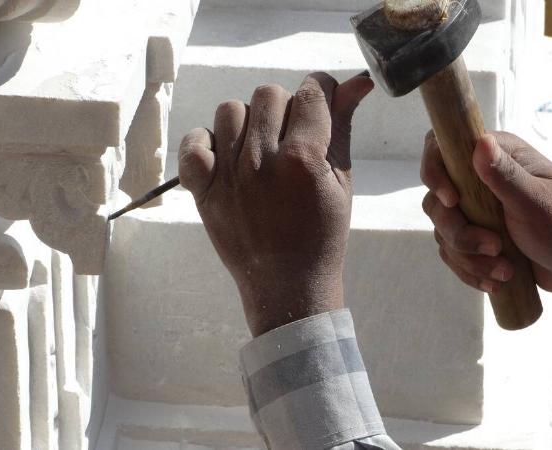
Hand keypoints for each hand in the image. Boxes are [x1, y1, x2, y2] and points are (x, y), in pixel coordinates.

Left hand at [179, 72, 373, 335]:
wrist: (287, 285)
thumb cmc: (323, 234)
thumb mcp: (341, 181)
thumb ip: (342, 127)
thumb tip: (356, 81)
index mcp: (303, 160)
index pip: (310, 92)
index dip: (320, 89)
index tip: (321, 100)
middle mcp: (261, 163)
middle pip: (269, 94)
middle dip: (286, 107)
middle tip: (292, 135)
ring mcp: (227, 176)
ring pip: (231, 110)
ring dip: (249, 122)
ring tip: (260, 148)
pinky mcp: (203, 190)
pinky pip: (194, 140)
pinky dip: (207, 142)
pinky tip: (226, 157)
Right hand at [421, 130, 551, 301]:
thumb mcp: (536, 201)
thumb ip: (506, 175)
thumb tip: (480, 142)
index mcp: (495, 156)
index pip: (442, 149)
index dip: (435, 173)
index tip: (452, 202)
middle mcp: (479, 179)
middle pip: (437, 202)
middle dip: (460, 233)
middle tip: (494, 248)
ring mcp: (474, 210)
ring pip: (443, 232)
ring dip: (469, 258)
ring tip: (504, 271)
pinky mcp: (474, 237)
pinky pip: (453, 254)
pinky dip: (470, 271)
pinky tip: (496, 281)